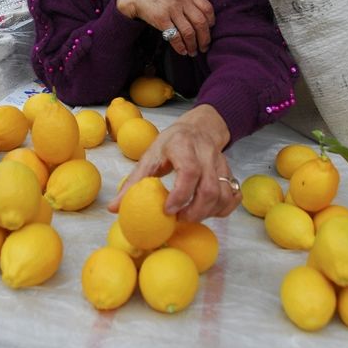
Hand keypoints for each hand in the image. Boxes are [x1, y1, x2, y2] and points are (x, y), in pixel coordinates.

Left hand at [108, 105, 240, 220]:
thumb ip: (133, 182)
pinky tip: (210, 212)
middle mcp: (205, 153)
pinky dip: (224, 208)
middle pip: (209, 187)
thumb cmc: (171, 143)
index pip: (189, 171)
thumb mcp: (150, 156)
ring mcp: (220, 162)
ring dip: (209, 212)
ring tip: (191, 217)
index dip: (180, 194)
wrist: (200, 127)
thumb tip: (114, 208)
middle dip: (195, 211)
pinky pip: (233, 194)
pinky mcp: (229, 171)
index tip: (168, 210)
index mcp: (183, 146)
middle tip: (179, 220)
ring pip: (224, 193)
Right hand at [116, 0, 214, 56]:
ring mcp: (171, 8)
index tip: (210, 31)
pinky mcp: (161, 18)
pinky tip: (182, 51)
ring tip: (193, 52)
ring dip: (193, 45)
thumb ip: (190, 1)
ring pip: (189, 32)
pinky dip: (180, 46)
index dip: (211, 22)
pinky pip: (175, 36)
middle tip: (204, 47)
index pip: (207, 8)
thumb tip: (206, 21)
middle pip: (201, 22)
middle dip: (205, 38)